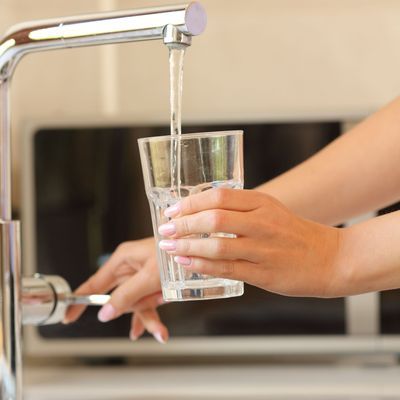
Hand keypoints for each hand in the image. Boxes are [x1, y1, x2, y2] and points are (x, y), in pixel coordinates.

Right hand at [64, 237, 168, 343]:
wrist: (197, 247)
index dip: (80, 299)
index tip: (67, 315)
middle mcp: (130, 268)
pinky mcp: (153, 282)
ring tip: (160, 331)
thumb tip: (105, 312)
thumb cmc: (172, 253)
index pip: (94, 283)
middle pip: (119, 298)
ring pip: (136, 304)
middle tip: (137, 325)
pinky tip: (159, 331)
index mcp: (122, 260)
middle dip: (130, 312)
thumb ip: (126, 295)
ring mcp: (142, 276)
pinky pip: (148, 303)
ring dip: (147, 318)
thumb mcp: (148, 276)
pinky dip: (153, 316)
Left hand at [158, 189, 346, 297]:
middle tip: (165, 228)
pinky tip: (186, 262)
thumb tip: (201, 212)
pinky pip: (226, 268)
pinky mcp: (264, 273)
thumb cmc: (295, 234)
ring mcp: (264, 249)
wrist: (330, 258)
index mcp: (262, 202)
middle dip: (183, 224)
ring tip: (169, 247)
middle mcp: (262, 223)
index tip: (172, 210)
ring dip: (188, 245)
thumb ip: (241, 209)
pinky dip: (202, 265)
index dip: (190, 203)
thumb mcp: (271, 210)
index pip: (219, 196)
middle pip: (214, 218)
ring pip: (217, 245)